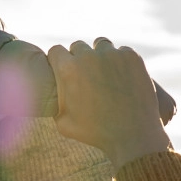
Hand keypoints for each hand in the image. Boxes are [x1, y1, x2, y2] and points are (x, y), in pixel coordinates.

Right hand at [48, 39, 172, 167]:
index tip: (65, 70)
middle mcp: (89, 57)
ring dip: (100, 56)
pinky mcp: (132, 57)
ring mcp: (112, 54)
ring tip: (105, 73)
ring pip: (100, 45)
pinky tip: (122, 77)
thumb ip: (54, 101)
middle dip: (80, 58)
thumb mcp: (63, 122)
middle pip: (78, 46)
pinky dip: (121, 61)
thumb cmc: (95, 133)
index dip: (59, 61)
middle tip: (87, 75)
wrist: (132, 135)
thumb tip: (47, 94)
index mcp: (68, 69)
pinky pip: (122, 51)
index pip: (56, 50)